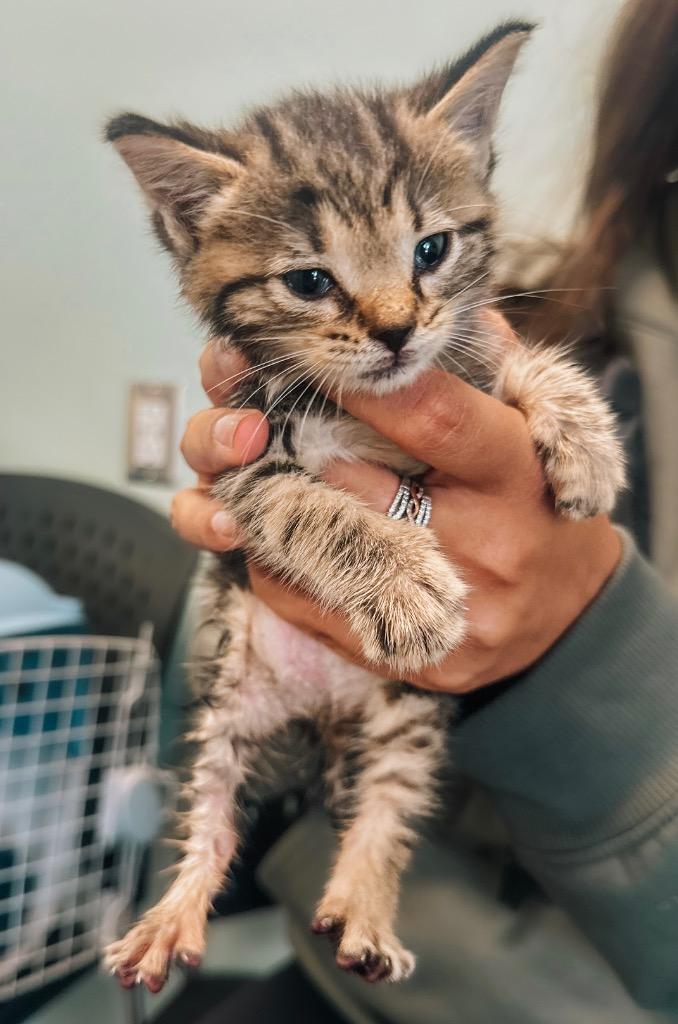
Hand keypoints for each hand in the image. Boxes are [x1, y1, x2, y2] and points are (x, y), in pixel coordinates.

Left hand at [173, 314, 620, 693]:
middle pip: (356, 482)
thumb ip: (486, 367)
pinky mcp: (409, 658)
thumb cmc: (537, 503)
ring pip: (315, 545)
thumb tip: (436, 319)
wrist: (566, 615)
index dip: (360, 384)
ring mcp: (444, 611)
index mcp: (515, 473)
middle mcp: (484, 546)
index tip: (314, 356)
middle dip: (292, 437)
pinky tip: (267, 527)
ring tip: (250, 464)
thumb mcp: (536, 425)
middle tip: (256, 409)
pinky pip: (306, 602)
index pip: (434, 417)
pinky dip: (273, 557)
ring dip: (265, 497)